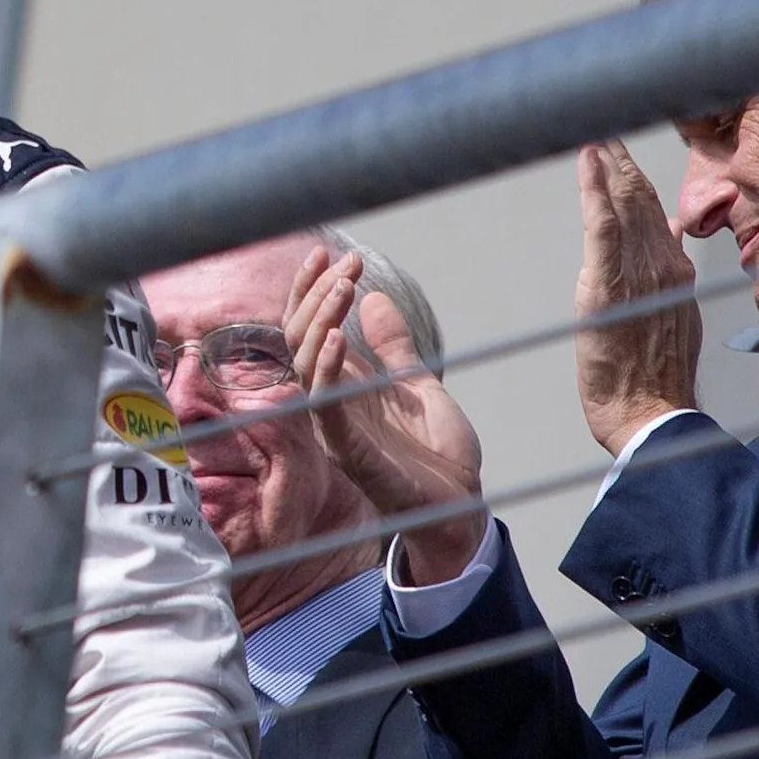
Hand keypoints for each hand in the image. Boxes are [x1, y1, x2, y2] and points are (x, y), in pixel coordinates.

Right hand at [285, 246, 485, 582]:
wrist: (459, 507)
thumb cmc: (436, 454)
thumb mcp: (417, 385)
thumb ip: (394, 347)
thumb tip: (375, 297)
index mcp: (345, 385)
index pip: (310, 329)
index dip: (310, 290)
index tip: (326, 252)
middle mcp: (332, 402)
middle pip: (299, 339)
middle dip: (316, 296)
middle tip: (344, 263)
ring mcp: (337, 427)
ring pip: (306, 366)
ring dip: (320, 322)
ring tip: (342, 289)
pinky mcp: (350, 452)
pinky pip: (325, 408)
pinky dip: (327, 371)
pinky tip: (338, 338)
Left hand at [574, 143, 700, 453]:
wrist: (652, 415)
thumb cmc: (654, 375)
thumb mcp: (669, 315)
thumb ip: (667, 271)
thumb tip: (671, 233)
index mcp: (672, 269)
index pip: (651, 208)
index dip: (631, 172)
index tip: (615, 141)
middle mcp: (661, 263)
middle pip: (639, 195)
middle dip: (619, 154)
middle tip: (600, 113)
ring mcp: (638, 273)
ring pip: (624, 202)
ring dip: (607, 160)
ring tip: (591, 124)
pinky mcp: (610, 288)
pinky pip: (605, 229)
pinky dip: (596, 191)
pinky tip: (588, 160)